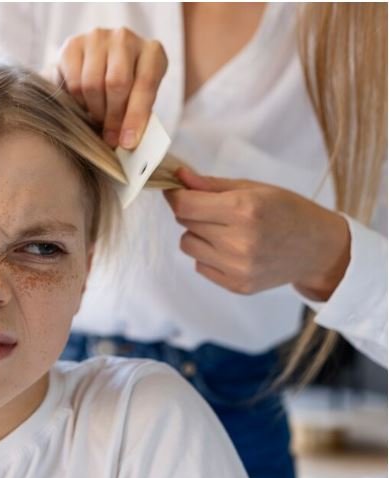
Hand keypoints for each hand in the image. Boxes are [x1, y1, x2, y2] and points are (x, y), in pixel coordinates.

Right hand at [50, 27, 167, 149]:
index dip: (136, 116)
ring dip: (94, 110)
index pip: (146, 84)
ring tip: (98, 117)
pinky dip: (78, 101)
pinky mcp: (73, 45)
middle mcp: (125, 38)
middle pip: (117, 83)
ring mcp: (97, 38)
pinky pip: (73, 82)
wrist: (98, 65)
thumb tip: (127, 144)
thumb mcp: (139, 99)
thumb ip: (138, 116)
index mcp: (152, 52)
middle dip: (113, 117)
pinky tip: (84, 104)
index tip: (127, 142)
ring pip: (92, 84)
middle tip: (110, 137)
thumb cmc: (126, 88)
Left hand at [163, 167, 350, 300]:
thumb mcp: (255, 188)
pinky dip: (209, 255)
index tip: (176, 191)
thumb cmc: (288, 211)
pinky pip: (200, 265)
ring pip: (187, 245)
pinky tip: (233, 249)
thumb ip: (211, 185)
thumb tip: (178, 176)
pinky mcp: (237, 286)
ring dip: (198, 235)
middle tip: (217, 210)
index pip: (185, 205)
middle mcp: (239, 241)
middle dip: (193, 212)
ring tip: (226, 231)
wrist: (318, 249)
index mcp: (245, 210)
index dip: (175, 195)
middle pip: (185, 223)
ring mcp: (237, 267)